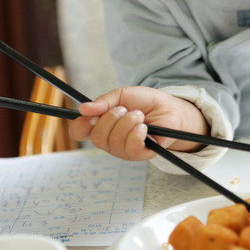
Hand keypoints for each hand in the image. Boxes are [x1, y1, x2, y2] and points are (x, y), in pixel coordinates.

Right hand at [68, 86, 207, 160]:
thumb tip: (83, 108)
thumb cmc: (145, 102)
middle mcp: (109, 140)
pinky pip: (130, 149)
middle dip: (110, 118)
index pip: (80, 132)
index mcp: (101, 124)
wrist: (169, 108)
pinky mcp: (139, 155)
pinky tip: (144, 127)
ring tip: (139, 115)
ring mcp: (123, 149)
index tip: (90, 115)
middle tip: (125, 108)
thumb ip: (104, 101)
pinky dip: (136, 134)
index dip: (81, 125)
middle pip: (96, 137)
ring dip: (127, 123)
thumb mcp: (123, 94)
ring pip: (113, 142)